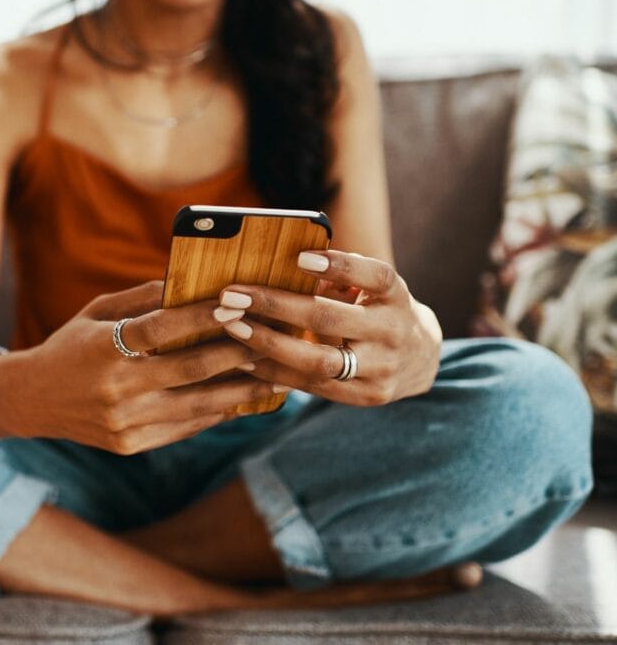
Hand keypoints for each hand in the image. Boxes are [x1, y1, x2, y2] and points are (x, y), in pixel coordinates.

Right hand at [3, 280, 281, 453]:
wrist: (31, 400)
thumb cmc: (70, 345)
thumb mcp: (96, 312)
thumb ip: (142, 299)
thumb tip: (191, 283)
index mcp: (103, 348)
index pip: (162, 328)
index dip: (202, 316)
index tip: (239, 303)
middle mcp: (115, 388)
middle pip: (190, 369)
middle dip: (237, 353)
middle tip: (274, 339)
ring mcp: (124, 422)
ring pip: (196, 404)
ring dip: (240, 389)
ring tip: (275, 376)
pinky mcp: (130, 445)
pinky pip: (184, 428)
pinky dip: (216, 412)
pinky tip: (242, 399)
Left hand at [216, 250, 442, 405]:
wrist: (421, 359)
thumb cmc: (380, 308)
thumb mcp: (373, 287)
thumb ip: (340, 275)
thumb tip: (288, 261)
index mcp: (395, 296)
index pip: (375, 276)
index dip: (340, 267)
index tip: (300, 258)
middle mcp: (393, 332)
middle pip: (330, 319)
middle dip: (275, 306)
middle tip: (233, 296)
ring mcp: (382, 369)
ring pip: (318, 361)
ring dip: (268, 344)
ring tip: (233, 328)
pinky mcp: (367, 396)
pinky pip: (314, 387)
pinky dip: (276, 373)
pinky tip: (246, 360)